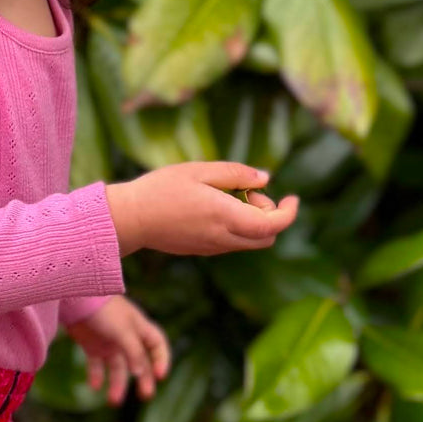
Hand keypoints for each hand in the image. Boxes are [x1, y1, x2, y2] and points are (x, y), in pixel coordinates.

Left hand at [65, 296, 170, 404]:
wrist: (74, 296)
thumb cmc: (104, 309)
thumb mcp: (123, 331)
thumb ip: (133, 352)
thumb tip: (141, 375)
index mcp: (139, 328)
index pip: (157, 346)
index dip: (161, 361)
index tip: (159, 376)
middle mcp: (126, 336)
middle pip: (139, 362)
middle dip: (143, 379)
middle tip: (145, 397)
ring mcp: (109, 342)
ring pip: (117, 368)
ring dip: (117, 384)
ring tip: (113, 401)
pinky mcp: (91, 345)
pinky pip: (96, 365)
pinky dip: (96, 376)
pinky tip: (95, 387)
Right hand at [105, 162, 299, 257]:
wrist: (130, 219)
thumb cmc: (161, 189)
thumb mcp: (200, 170)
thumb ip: (236, 174)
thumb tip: (265, 179)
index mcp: (224, 216)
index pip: (273, 225)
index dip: (289, 213)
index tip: (291, 197)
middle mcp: (221, 238)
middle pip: (265, 238)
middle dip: (269, 216)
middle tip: (249, 193)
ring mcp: (211, 248)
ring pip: (249, 243)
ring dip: (252, 223)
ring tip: (230, 199)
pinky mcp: (201, 251)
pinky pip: (231, 244)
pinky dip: (236, 229)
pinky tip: (215, 210)